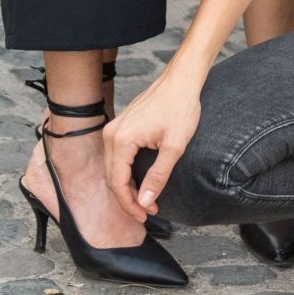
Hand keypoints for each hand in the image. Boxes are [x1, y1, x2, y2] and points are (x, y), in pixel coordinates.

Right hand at [104, 67, 202, 221]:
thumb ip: (158, 175)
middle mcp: (111, 134)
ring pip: (113, 168)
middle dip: (129, 198)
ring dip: (127, 186)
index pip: (117, 183)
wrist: (182, 79)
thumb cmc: (181, 107)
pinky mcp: (121, 126)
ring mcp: (114, 129)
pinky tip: (140, 181)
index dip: (130, 204)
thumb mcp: (174, 145)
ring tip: (146, 200)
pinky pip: (117, 156)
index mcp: (121, 140)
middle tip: (148, 211)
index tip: (145, 216)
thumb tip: (145, 200)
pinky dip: (126, 172)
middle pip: (112, 177)